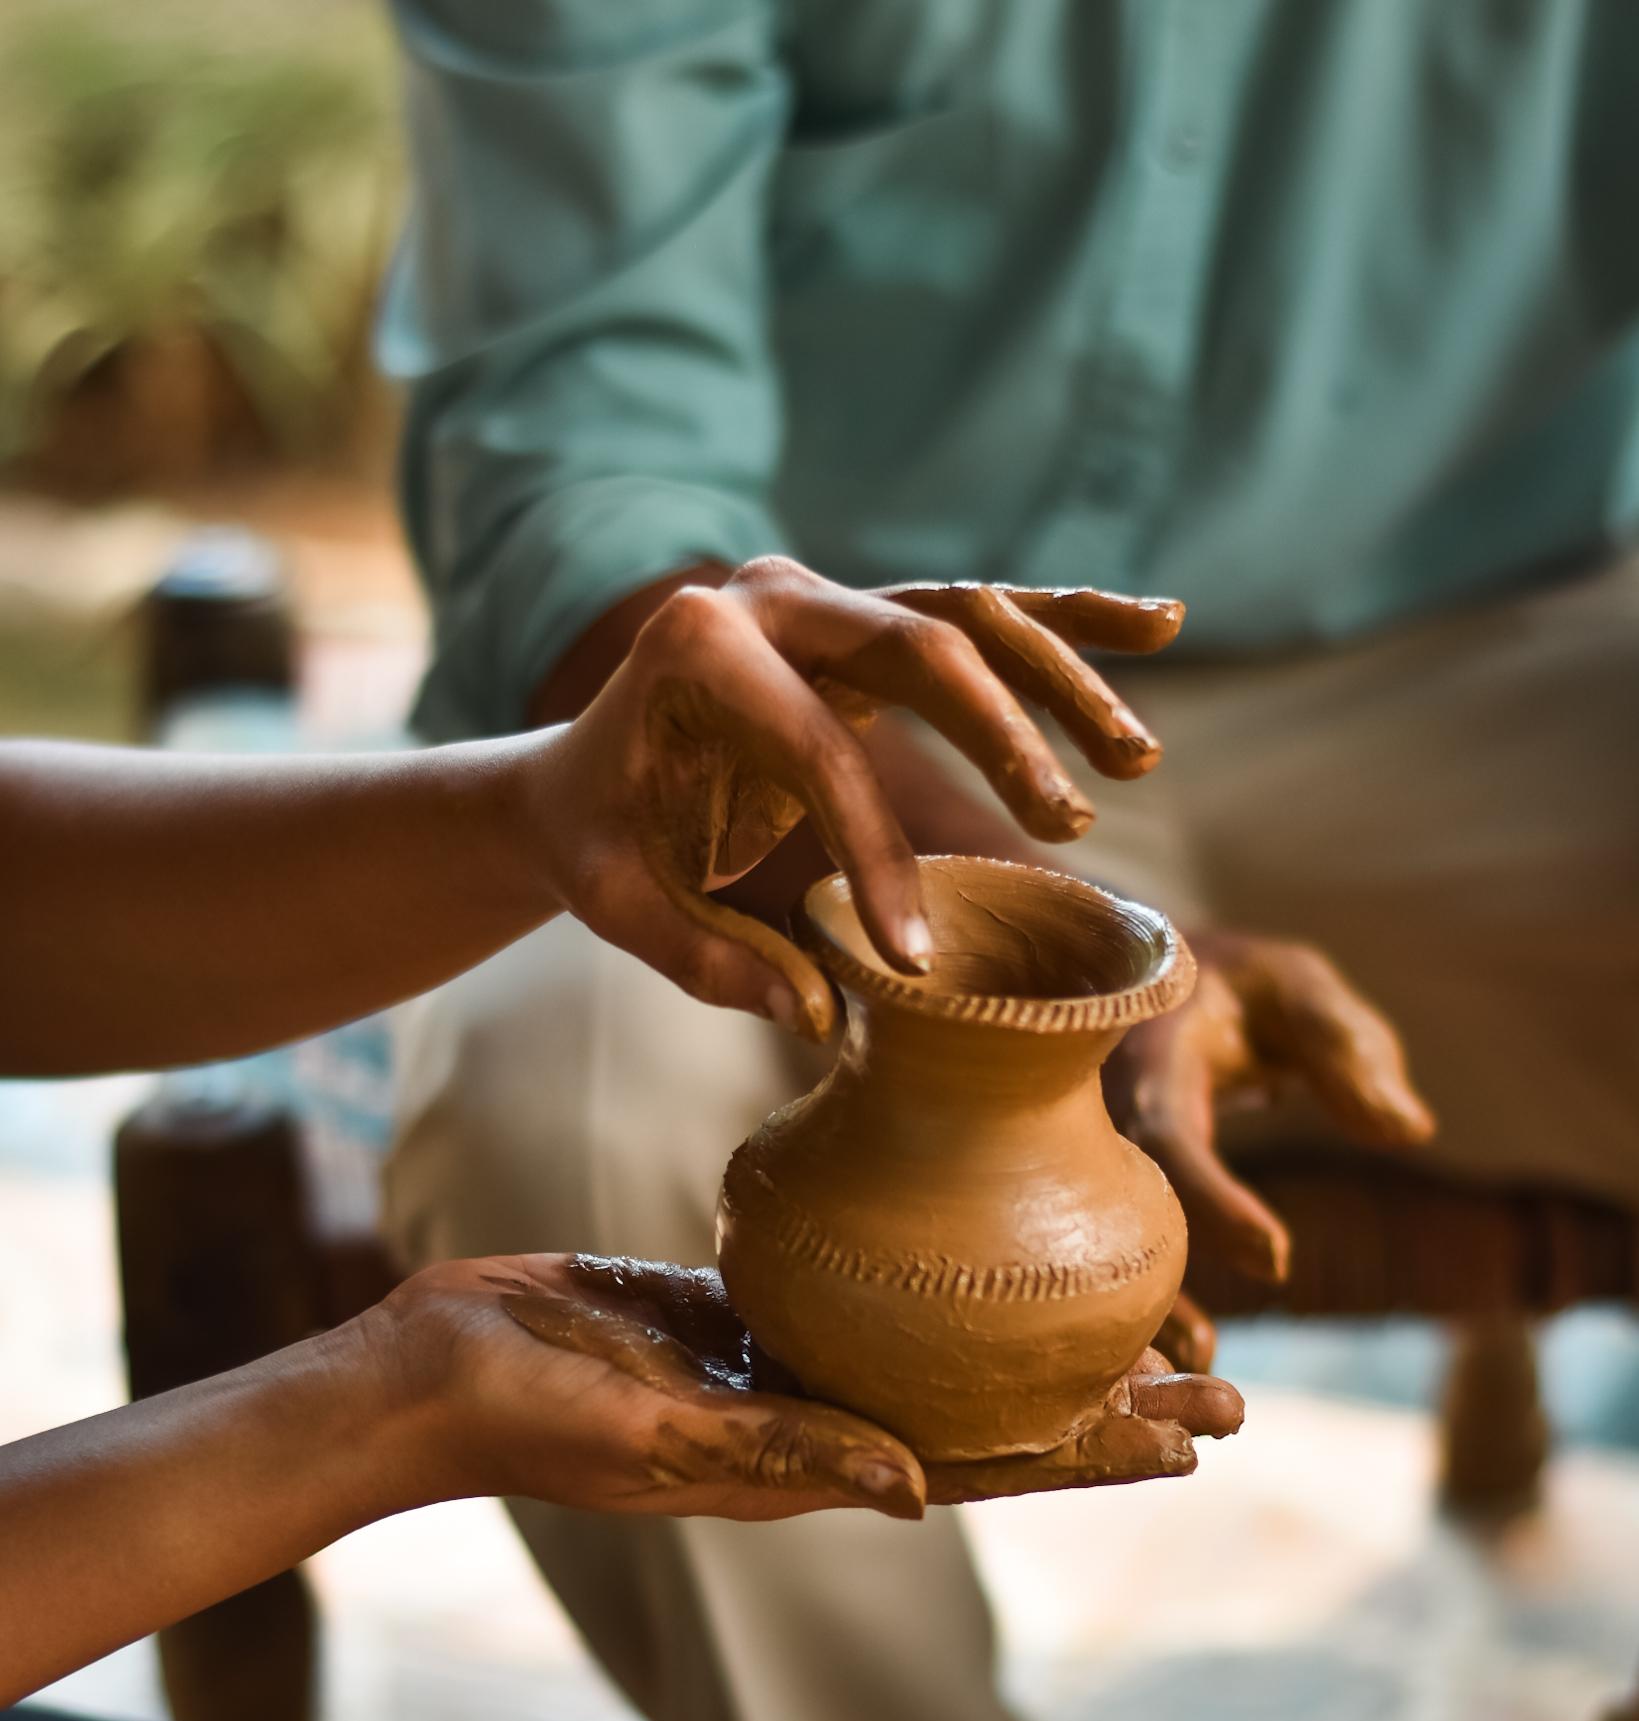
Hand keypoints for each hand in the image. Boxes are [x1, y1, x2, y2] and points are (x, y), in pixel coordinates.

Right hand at [370, 1254, 1242, 1517]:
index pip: (989, 1465)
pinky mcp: (748, 1300)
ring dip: (1039, 1330)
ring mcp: (787, 1355)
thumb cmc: (534, 1414)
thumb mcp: (654, 1437)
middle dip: (1109, 1400)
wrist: (442, 1363)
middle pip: (997, 1409)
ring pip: (946, 1343)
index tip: (1197, 1434)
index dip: (1094, 1453)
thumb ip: (780, 1455)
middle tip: (1224, 1381)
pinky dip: (937, 1265)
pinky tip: (981, 1232)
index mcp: (813, 1467)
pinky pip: (866, 1282)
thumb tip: (919, 1490)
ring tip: (1134, 1304)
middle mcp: (821, 1415)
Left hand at [530, 556, 1181, 1038]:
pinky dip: (1066, 620)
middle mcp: (767, 595)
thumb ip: (710, 959)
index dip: (876, 856)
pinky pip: (978, 612)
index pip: (816, 749)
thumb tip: (819, 1013)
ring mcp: (823, 595)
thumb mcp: (624, 905)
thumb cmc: (601, 842)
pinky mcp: (864, 620)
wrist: (577, 775)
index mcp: (696, 648)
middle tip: (1067, 825)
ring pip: (968, 618)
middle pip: (920, 648)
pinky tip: (1161, 627)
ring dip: (1063, 681)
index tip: (918, 954)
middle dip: (1004, 737)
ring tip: (1139, 759)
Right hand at [1108, 931, 1435, 1357]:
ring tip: (1191, 1380)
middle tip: (1207, 1357)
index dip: (1213, 1198)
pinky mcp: (1090, 1194)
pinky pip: (1097, 1257)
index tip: (1277, 1258)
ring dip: (1132, 1317)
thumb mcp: (1298, 989)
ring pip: (1088, 1247)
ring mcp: (1084, 1158)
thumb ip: (1349, 1050)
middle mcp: (1097, 1113)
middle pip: (1106, 1211)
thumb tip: (1409, 1131)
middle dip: (1152, 1287)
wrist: (1131, 978)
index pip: (1168, 1133)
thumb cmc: (1235, 984)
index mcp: (1147, 1057)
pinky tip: (1173, 1364)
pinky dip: (1129, 1312)